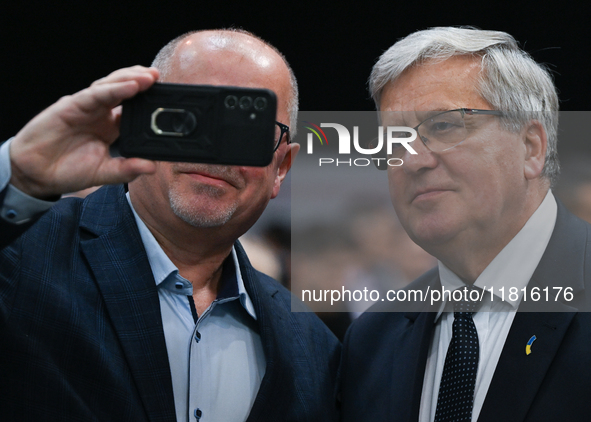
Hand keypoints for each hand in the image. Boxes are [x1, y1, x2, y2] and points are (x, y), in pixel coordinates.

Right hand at [9, 66, 158, 198]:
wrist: (36, 173)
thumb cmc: (68, 170)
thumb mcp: (104, 173)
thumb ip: (127, 169)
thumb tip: (152, 167)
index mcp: (112, 126)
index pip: (135, 108)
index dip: (150, 101)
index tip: (169, 99)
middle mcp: (101, 113)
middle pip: (125, 90)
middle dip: (143, 81)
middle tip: (161, 78)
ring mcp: (87, 106)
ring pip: (112, 85)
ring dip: (131, 79)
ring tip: (150, 77)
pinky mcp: (72, 105)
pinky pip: (96, 94)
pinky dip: (114, 89)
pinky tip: (130, 86)